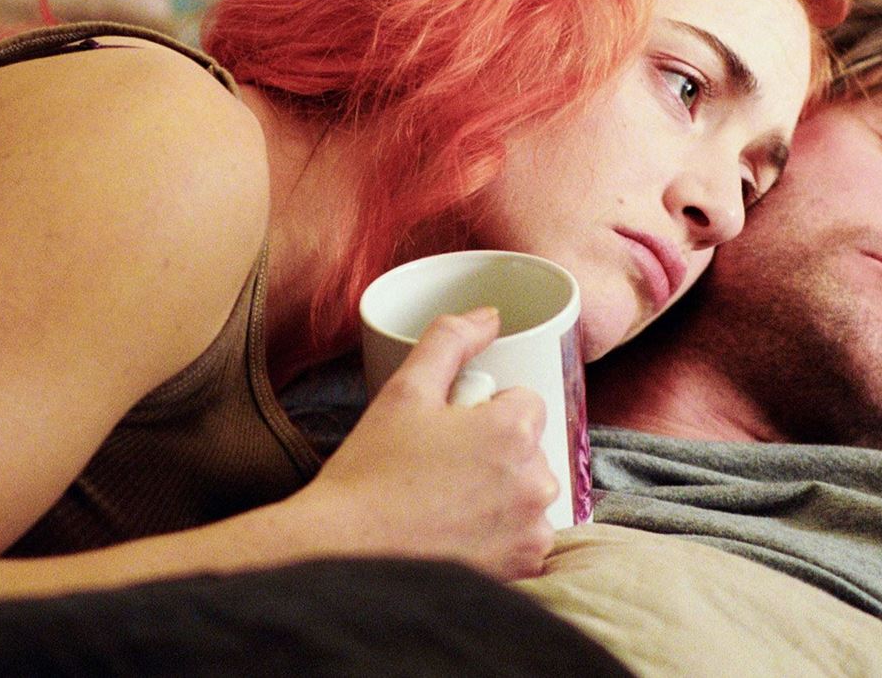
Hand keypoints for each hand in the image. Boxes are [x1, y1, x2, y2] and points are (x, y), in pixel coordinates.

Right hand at [298, 308, 556, 579]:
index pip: (524, 402)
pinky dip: (502, 535)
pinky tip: (459, 534)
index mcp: (513, 429)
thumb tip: (490, 315)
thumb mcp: (405, 390)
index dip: (483, 412)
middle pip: (529, 449)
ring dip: (502, 494)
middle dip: (495, 453)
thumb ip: (450, 340)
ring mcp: (532, 529)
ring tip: (445, 503)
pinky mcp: (524, 567)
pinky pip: (527, 537)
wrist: (346, 551)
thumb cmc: (371, 471)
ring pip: (528, 493)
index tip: (448, 431)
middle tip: (439, 467)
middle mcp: (535, 480)